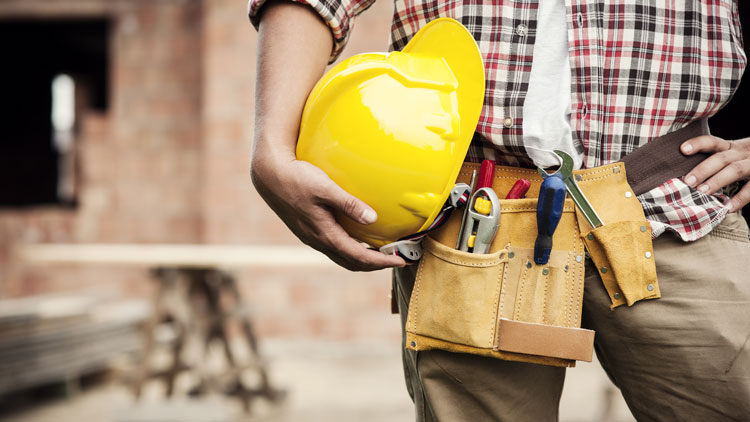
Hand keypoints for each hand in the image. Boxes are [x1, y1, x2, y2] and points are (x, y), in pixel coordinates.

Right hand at [251, 152, 405, 271]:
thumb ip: (349, 204)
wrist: (269, 175)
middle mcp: (318, 241)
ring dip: (363, 258)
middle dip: (375, 265)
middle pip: (352, 263)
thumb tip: (373, 219)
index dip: (382, 262)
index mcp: (324, 234)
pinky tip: (359, 237)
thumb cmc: (297, 178)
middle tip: (397, 259)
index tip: (401, 260)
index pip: (359, 257)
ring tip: (382, 252)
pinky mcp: (309, 229)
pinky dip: (351, 249)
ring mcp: (312, 237)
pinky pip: (334, 247)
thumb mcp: (325, 188)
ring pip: (342, 257)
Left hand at [681, 136, 749, 210]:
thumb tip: (689, 178)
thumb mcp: (738, 155)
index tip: (682, 149)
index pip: (713, 142)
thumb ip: (719, 162)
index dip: (698, 144)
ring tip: (702, 192)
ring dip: (717, 180)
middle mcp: (744, 153)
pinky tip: (727, 208)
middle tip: (687, 181)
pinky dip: (739, 199)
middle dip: (703, 169)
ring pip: (735, 169)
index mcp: (734, 147)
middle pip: (722, 157)